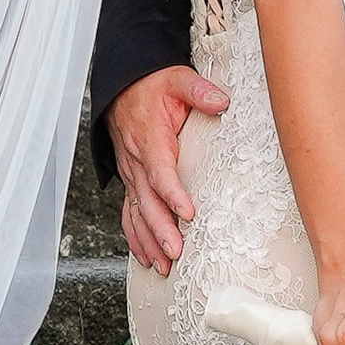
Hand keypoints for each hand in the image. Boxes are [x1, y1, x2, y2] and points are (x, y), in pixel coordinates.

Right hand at [109, 64, 228, 272]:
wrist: (123, 87)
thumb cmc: (153, 86)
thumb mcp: (177, 78)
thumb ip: (198, 90)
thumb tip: (221, 101)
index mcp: (150, 138)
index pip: (160, 170)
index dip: (172, 193)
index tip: (188, 213)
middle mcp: (136, 161)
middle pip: (146, 200)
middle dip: (160, 229)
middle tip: (175, 252)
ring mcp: (131, 174)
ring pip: (136, 212)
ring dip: (148, 240)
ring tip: (163, 265)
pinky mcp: (131, 181)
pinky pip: (128, 213)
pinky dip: (135, 238)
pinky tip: (146, 257)